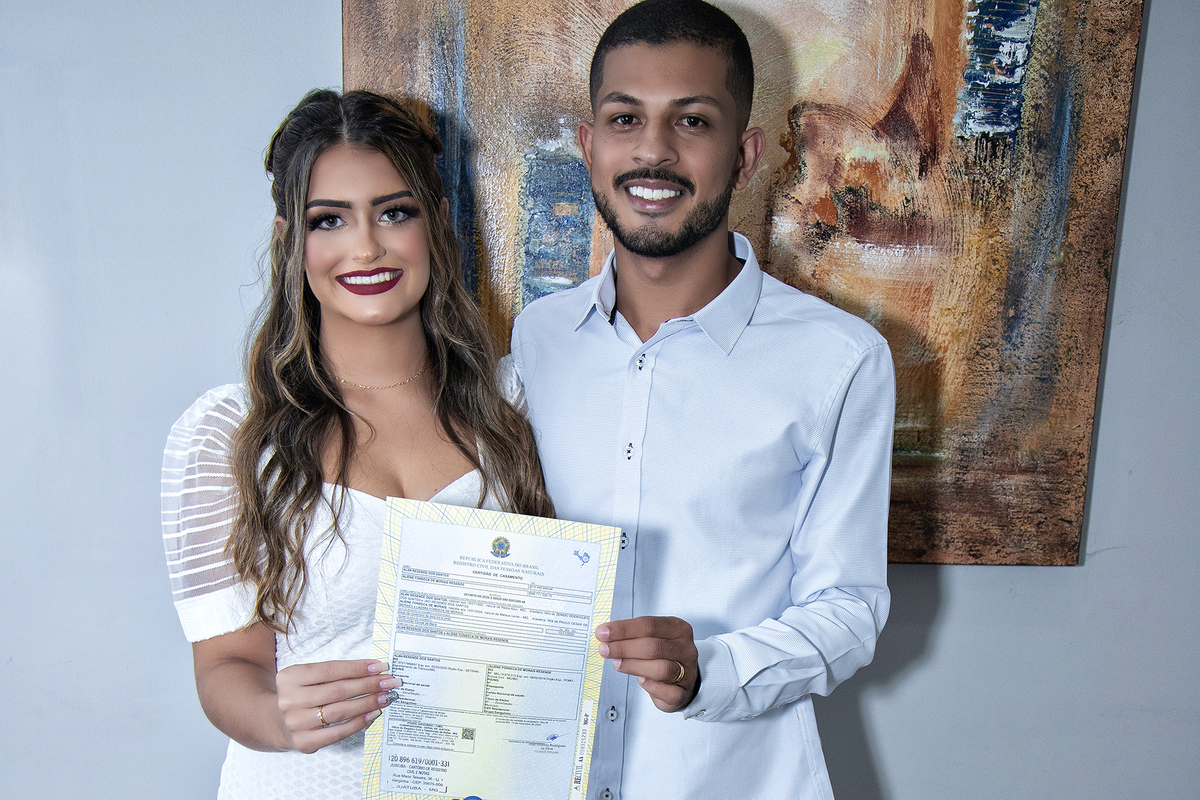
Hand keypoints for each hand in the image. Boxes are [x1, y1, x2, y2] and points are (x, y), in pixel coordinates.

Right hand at [276, 659, 398, 752]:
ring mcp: (296, 723)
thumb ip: (335, 672)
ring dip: (367, 703)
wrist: (278, 722)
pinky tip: (373, 714)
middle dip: (368, 685)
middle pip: (338, 690)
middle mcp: (290, 700)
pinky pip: (338, 732)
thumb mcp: (308, 677)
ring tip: (385, 697)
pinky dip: (358, 723)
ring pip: (340, 711)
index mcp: (291, 677)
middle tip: (389, 682)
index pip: (331, 670)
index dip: (358, 668)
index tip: (380, 666)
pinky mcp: (304, 742)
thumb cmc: (302, 694)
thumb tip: (373, 670)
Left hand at [596, 617, 698, 711]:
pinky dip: (652, 687)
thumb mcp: (653, 638)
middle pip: (653, 646)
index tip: (604, 632)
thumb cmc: (665, 656)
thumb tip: (606, 634)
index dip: (623, 629)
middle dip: (624, 647)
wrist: (683, 680)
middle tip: (605, 649)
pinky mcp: (683, 692)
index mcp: (678, 629)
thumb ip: (633, 636)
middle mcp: (685, 648)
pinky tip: (640, 681)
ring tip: (617, 664)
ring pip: (661, 668)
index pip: (649, 625)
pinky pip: (669, 691)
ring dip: (634, 665)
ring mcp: (688, 671)